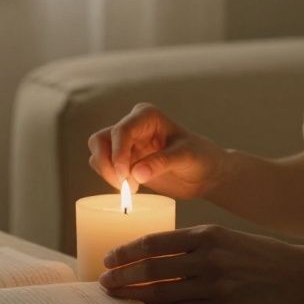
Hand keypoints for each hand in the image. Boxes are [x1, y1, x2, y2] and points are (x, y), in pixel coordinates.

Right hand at [87, 102, 227, 199]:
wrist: (205, 173)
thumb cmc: (200, 158)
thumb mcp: (186, 158)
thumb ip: (162, 162)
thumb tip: (136, 173)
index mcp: (147, 116)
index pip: (121, 131)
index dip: (118, 154)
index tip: (125, 176)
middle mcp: (132, 125)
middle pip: (101, 140)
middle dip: (107, 163)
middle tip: (125, 184)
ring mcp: (126, 143)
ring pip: (98, 153)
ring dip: (107, 172)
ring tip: (130, 188)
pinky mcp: (124, 160)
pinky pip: (104, 166)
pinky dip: (110, 179)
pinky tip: (131, 188)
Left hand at [97, 224, 303, 303]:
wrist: (297, 273)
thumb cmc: (256, 254)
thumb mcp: (224, 237)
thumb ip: (191, 244)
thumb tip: (150, 255)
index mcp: (206, 233)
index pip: (155, 241)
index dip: (126, 252)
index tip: (109, 259)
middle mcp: (208, 256)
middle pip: (152, 267)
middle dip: (122, 276)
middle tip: (104, 282)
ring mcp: (215, 284)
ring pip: (162, 292)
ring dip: (135, 295)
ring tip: (117, 297)